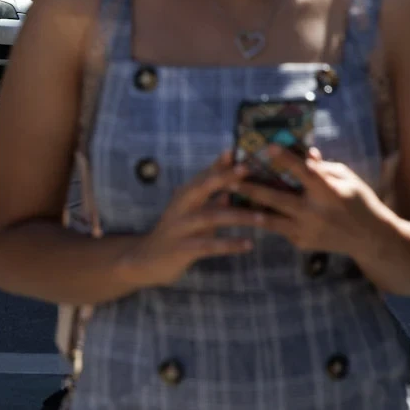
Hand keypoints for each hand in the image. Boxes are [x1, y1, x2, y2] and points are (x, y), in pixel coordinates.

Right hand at [118, 153, 255, 288]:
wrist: (146, 260)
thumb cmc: (178, 233)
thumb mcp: (194, 214)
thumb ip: (211, 201)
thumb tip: (234, 187)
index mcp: (184, 196)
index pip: (203, 175)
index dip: (219, 163)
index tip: (236, 150)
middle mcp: (179, 207)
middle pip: (201, 187)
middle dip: (224, 177)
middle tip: (247, 168)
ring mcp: (179, 227)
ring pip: (210, 217)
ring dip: (237, 216)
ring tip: (262, 217)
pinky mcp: (182, 248)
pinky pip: (209, 245)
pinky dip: (229, 244)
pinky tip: (249, 245)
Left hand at [231, 146, 389, 258]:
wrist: (370, 240)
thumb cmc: (359, 202)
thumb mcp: (347, 178)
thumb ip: (323, 167)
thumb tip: (303, 152)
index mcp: (329, 193)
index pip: (305, 173)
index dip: (287, 159)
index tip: (269, 146)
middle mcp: (316, 213)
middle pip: (277, 199)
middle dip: (252, 188)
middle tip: (230, 178)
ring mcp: (307, 231)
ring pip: (270, 220)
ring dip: (248, 208)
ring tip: (227, 197)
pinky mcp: (301, 242)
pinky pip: (278, 229)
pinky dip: (262, 219)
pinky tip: (244, 210)